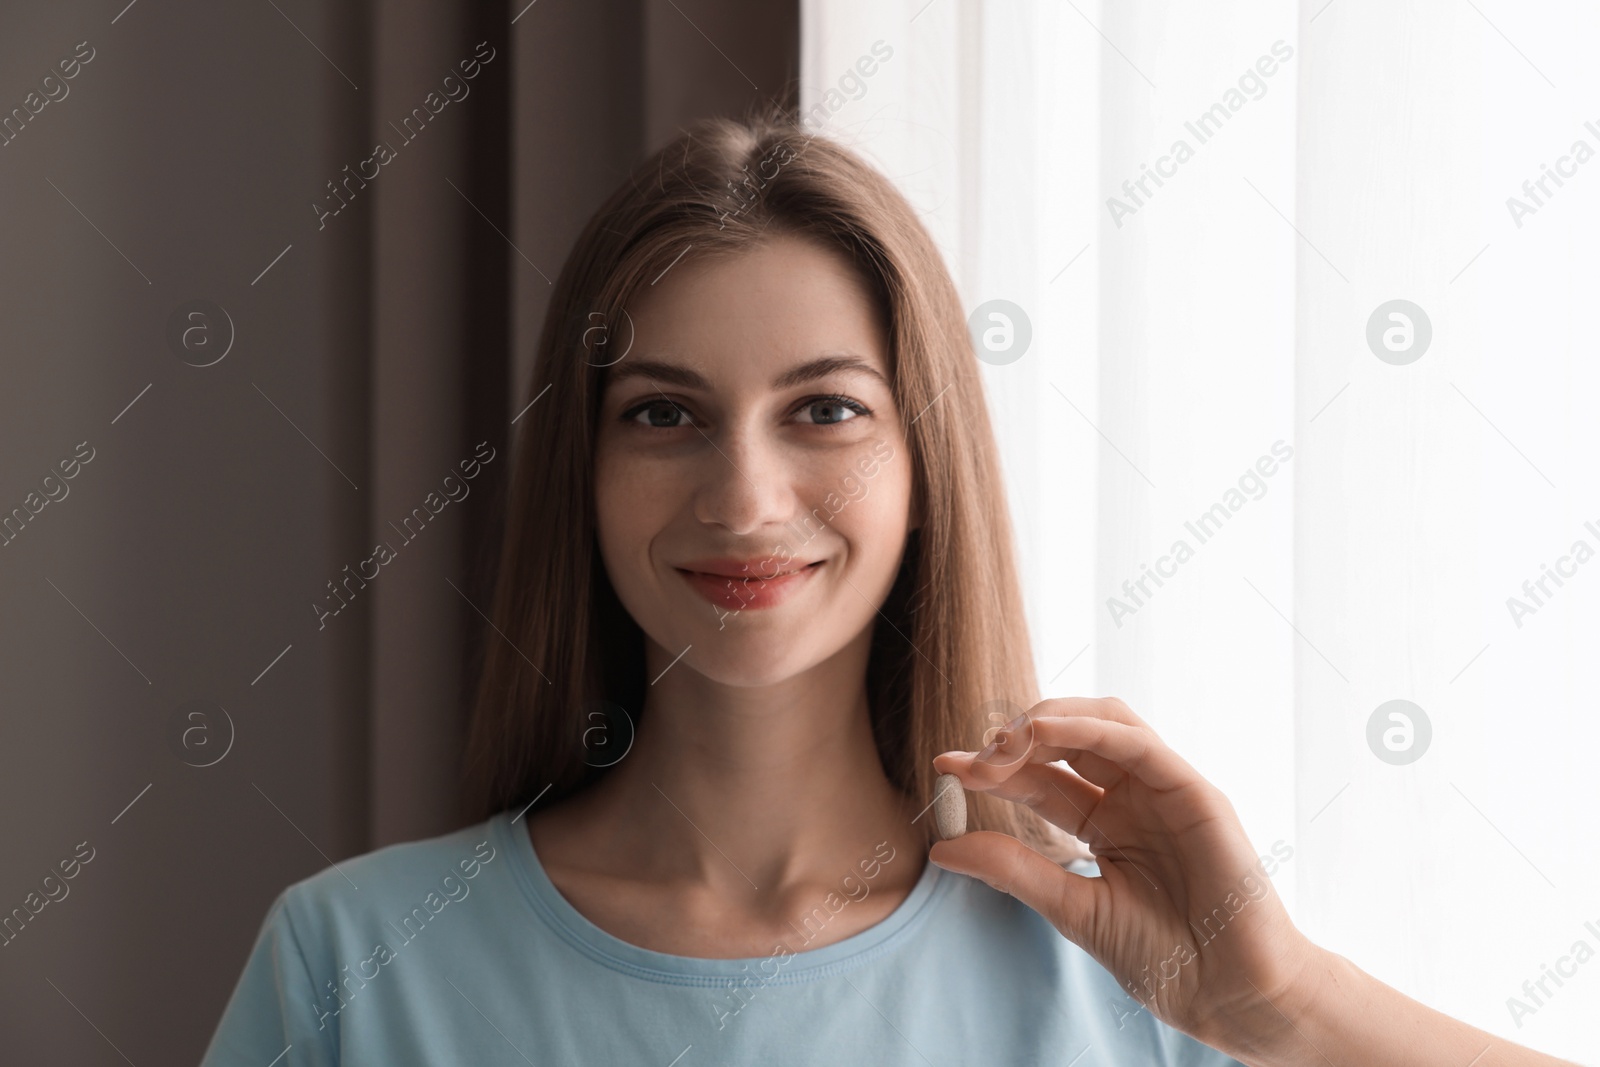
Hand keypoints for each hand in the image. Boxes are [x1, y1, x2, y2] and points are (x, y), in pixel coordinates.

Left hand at [929, 696, 1318, 1048]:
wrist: (1228, 993)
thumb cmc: (1165, 958)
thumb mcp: (1073, 908)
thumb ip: (1013, 870)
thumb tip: (941, 847)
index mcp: (1105, 825)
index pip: (1039, 781)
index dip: (991, 770)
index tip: (944, 768)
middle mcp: (1131, 799)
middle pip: (1065, 743)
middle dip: (1014, 742)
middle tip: (971, 760)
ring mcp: (1163, 791)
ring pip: (1103, 724)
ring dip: (1048, 721)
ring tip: (1004, 739)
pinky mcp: (1194, 792)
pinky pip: (1140, 744)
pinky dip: (1091, 728)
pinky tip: (1046, 731)